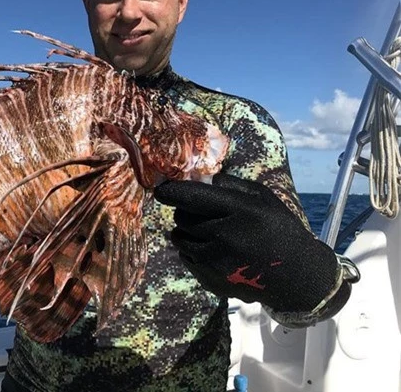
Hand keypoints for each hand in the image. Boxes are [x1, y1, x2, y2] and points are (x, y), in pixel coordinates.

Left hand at [153, 173, 339, 312]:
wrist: (297, 276)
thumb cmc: (278, 228)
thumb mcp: (263, 198)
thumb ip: (231, 185)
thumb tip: (199, 178)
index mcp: (241, 211)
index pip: (193, 196)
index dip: (172, 192)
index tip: (161, 190)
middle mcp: (227, 236)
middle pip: (182, 217)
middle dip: (185, 211)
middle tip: (199, 213)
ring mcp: (217, 262)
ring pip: (179, 238)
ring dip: (186, 231)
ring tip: (207, 232)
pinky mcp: (211, 280)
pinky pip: (185, 258)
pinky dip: (193, 251)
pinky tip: (214, 251)